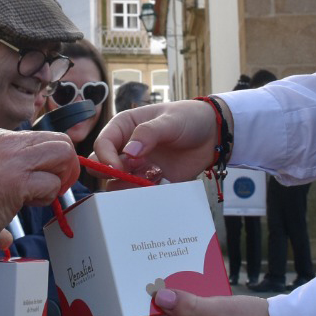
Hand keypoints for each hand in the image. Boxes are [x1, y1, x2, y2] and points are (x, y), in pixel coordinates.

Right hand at [0, 129, 78, 227]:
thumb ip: (4, 183)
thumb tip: (7, 235)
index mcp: (0, 137)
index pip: (43, 137)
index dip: (51, 159)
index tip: (45, 177)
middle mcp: (9, 141)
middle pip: (59, 140)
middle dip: (65, 164)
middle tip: (56, 184)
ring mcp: (16, 157)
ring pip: (63, 153)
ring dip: (61, 177)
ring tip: (44, 193)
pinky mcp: (20, 179)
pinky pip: (52, 183)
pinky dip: (47, 196)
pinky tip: (29, 203)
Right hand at [91, 100, 218, 183]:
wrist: (212, 135)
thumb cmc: (189, 118)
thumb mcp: (170, 120)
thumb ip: (149, 133)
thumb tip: (129, 151)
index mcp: (124, 127)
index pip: (102, 143)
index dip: (105, 157)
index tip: (116, 167)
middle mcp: (126, 149)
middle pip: (102, 166)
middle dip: (109, 175)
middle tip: (127, 178)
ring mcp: (138, 167)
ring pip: (118, 184)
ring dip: (126, 189)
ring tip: (145, 184)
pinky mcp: (152, 182)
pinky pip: (140, 194)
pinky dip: (143, 197)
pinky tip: (157, 189)